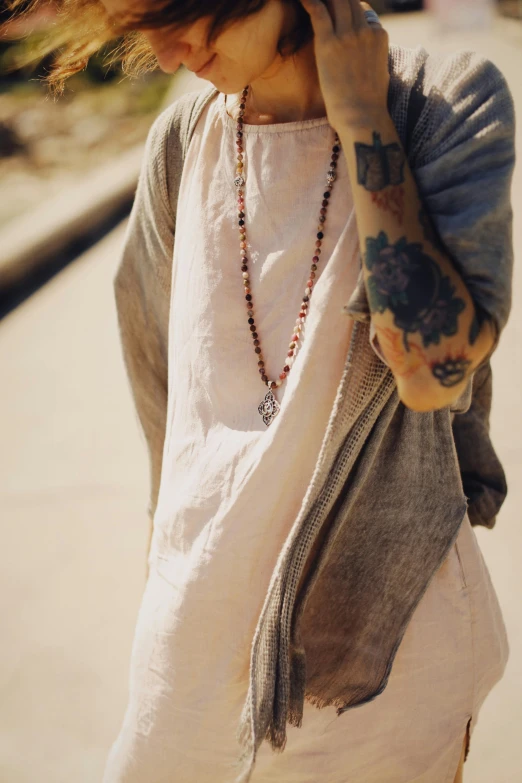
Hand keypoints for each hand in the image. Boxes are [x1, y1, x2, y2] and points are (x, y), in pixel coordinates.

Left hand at [298, 0, 389, 130]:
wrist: (362, 116)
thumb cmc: (368, 103)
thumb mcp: (379, 73)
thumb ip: (374, 56)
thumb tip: (369, 57)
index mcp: (379, 36)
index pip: (363, 11)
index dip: (350, 10)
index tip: (337, 13)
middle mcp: (365, 30)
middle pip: (349, 1)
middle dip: (337, 0)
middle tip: (326, 5)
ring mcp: (348, 35)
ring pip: (336, 1)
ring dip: (326, 1)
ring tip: (310, 2)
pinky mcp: (329, 43)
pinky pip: (319, 11)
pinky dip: (310, 2)